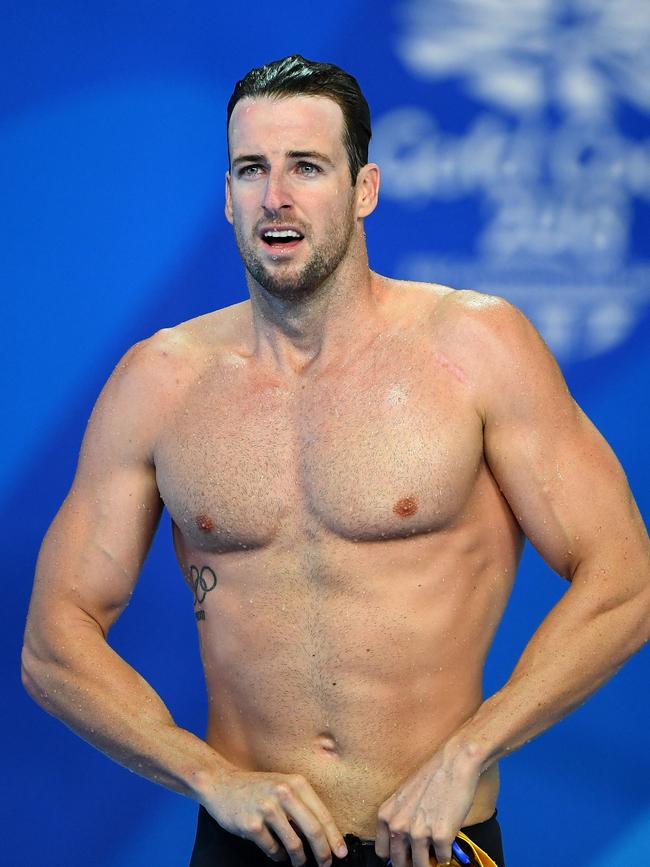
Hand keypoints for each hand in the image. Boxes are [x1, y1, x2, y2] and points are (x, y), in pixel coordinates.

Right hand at [204, 768, 348, 866]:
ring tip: (299, 861)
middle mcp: (283, 792)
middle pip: (313, 830)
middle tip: (325, 864)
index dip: (334, 837)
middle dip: (323, 852)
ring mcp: (267, 808)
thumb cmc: (257, 789)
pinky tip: (276, 852)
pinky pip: (272, 849)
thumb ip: (302, 805)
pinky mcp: (251, 824)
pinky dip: (277, 855)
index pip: (322, 814)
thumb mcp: (283, 786)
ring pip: (294, 843)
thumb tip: (325, 835)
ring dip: (299, 858)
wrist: (222, 784)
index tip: (340, 852)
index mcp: (296, 783)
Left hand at [375, 741, 481, 866]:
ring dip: (430, 861)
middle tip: (422, 856)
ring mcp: (419, 833)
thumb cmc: (431, 777)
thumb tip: (401, 843)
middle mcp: (399, 826)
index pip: (383, 852)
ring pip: (421, 865)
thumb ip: (399, 819)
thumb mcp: (403, 797)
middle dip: (411, 862)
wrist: (453, 763)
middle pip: (399, 863)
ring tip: (436, 850)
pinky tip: (448, 840)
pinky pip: (443, 858)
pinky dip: (447, 854)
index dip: (395, 855)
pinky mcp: (440, 836)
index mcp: (386, 816)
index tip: (404, 855)